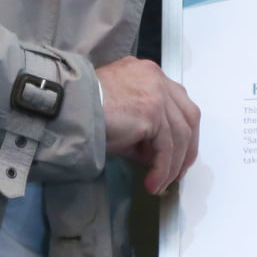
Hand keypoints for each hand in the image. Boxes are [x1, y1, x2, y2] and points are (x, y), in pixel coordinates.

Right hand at [94, 56, 199, 193]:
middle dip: (187, 147)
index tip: (177, 153)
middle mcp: (156, 77)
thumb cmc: (85, 111)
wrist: (68, 108)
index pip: (177, 101)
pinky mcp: (152, 110)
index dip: (181, 130)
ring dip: (173, 164)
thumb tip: (155, 155)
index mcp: (148, 73)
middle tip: (178, 171)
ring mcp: (157, 92)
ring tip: (162, 183)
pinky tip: (154, 183)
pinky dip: (163, 168)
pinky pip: (167, 146)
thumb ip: (143, 130)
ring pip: (180, 134)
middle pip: (188, 115)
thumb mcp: (121, 118)